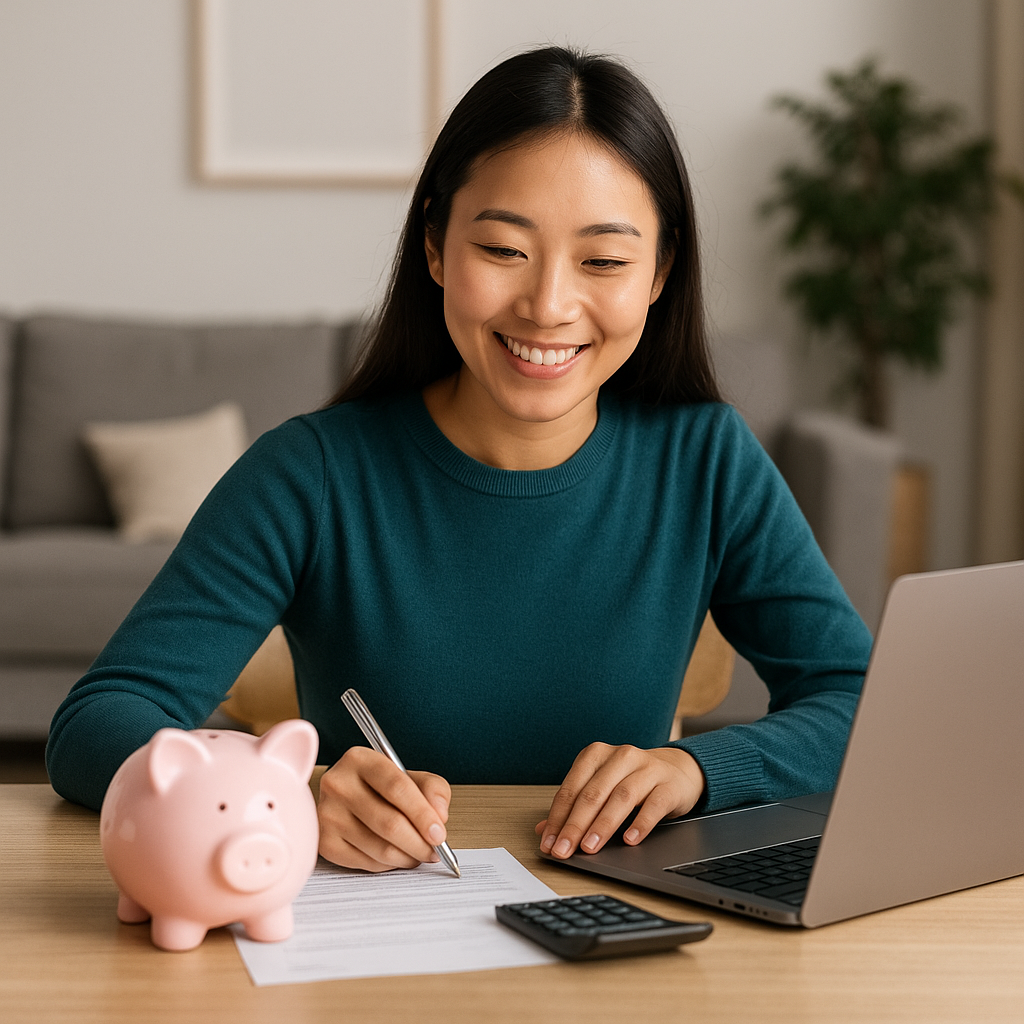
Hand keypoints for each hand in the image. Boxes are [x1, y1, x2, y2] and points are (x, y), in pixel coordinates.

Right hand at [317, 746, 451, 871]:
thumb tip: (439, 815)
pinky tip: (397, 855)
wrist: (347, 797)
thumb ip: (433, 788)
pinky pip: (366, 863)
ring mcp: (328, 815)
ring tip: (419, 853)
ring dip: (407, 857)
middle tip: (435, 851)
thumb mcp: (411, 776)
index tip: (439, 834)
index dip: (422, 814)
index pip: (397, 787)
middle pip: (389, 823)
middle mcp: (338, 784)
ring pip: (379, 848)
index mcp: (360, 760)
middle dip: (419, 843)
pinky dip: (389, 864)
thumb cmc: (382, 787)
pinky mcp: (325, 843)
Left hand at [535, 744, 704, 858]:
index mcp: (596, 755)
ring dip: (603, 825)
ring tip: (590, 847)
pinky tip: (629, 840)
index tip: (549, 843)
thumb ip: (574, 806)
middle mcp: (620, 757)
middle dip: (575, 825)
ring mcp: (646, 768)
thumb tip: (543, 830)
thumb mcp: (601, 787)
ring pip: (621, 797)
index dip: (558, 817)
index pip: (571, 788)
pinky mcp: (668, 785)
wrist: (676, 771)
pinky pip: (653, 805)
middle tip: (564, 850)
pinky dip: (640, 823)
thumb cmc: (631, 781)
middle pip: (593, 793)